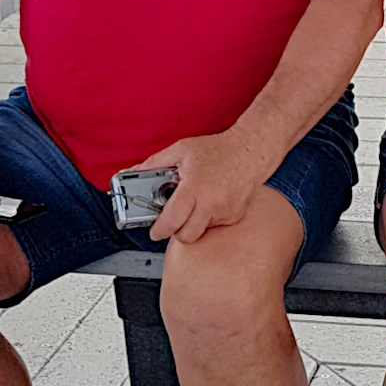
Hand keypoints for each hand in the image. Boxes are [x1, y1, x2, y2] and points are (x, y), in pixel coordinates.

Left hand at [139, 130, 270, 244]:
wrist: (250, 151)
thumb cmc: (217, 149)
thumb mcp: (181, 149)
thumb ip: (155, 162)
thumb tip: (134, 171)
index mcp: (194, 188)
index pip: (172, 220)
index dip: (159, 230)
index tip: (155, 231)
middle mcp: (211, 203)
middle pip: (186, 235)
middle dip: (176, 231)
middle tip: (174, 219)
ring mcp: (225, 212)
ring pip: (201, 231)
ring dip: (194, 223)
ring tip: (195, 203)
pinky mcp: (235, 216)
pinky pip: (216, 225)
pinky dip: (209, 217)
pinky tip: (211, 200)